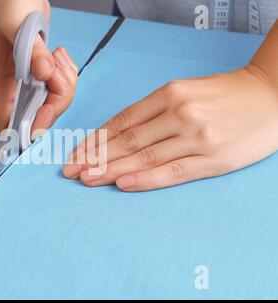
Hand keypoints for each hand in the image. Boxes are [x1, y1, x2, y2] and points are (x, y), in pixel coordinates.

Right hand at [0, 0, 77, 136]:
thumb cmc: (9, 3)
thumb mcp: (18, 24)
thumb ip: (33, 52)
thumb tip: (45, 74)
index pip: (8, 125)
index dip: (29, 126)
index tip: (49, 107)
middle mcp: (9, 88)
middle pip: (37, 117)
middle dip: (56, 98)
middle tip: (58, 71)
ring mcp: (24, 82)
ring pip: (51, 103)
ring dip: (64, 84)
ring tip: (57, 56)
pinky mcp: (38, 74)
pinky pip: (58, 88)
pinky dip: (66, 76)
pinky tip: (59, 55)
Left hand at [63, 65, 277, 190]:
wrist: (271, 96)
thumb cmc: (224, 95)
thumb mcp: (185, 91)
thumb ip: (154, 111)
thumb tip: (118, 134)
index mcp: (170, 94)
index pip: (122, 121)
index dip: (96, 139)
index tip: (76, 153)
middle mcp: (180, 113)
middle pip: (127, 140)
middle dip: (95, 157)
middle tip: (71, 171)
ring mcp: (197, 136)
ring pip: (145, 157)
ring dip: (112, 170)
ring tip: (87, 179)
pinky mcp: (213, 158)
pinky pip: (173, 171)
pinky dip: (146, 179)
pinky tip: (123, 184)